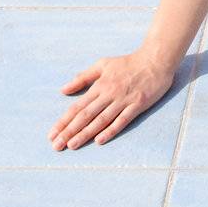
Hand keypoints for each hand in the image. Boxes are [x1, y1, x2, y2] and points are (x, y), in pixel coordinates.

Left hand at [49, 48, 176, 150]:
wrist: (155, 60)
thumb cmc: (128, 63)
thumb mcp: (103, 65)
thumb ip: (83, 78)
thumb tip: (64, 90)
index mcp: (99, 85)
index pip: (77, 107)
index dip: (63, 121)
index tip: (52, 135)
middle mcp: (109, 94)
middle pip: (86, 115)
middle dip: (69, 131)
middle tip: (56, 146)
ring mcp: (123, 100)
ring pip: (101, 119)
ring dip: (85, 133)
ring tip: (72, 145)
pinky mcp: (137, 104)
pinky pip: (122, 120)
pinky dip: (111, 130)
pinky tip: (100, 140)